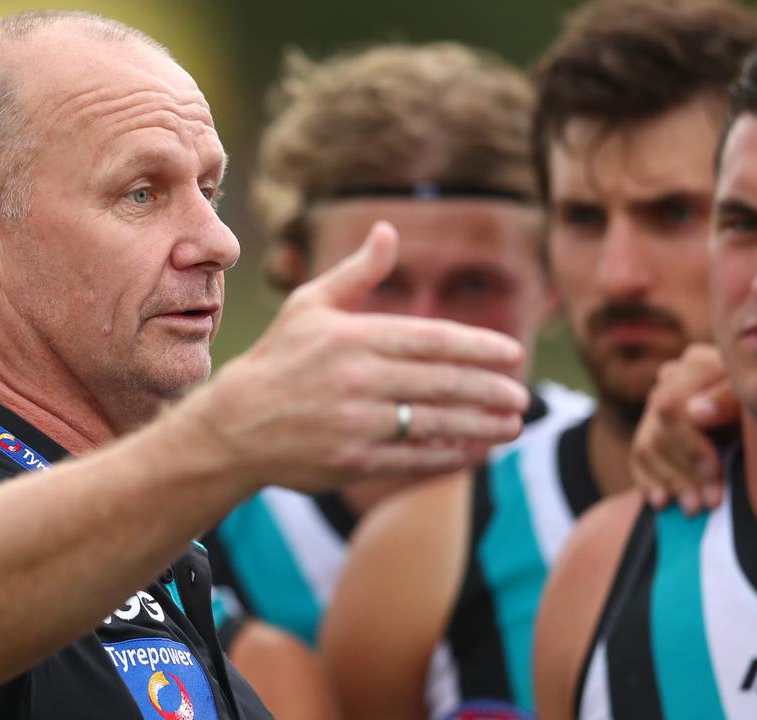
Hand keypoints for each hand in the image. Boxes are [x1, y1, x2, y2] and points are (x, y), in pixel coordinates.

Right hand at [180, 222, 528, 492]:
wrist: (234, 427)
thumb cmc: (278, 360)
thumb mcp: (309, 306)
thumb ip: (357, 273)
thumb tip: (388, 229)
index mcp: (353, 338)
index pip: (431, 340)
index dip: (478, 347)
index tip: (512, 353)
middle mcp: (357, 380)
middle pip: (441, 383)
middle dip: (489, 389)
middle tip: (523, 394)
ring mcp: (355, 423)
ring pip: (434, 423)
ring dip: (481, 425)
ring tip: (513, 425)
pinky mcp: (352, 461)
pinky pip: (413, 458)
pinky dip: (449, 456)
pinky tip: (476, 452)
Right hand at [631, 343, 738, 514]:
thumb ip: (729, 401)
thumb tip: (696, 412)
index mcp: (698, 363)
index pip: (672, 407)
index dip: (690, 446)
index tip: (713, 475)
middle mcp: (672, 377)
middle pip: (660, 430)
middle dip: (684, 470)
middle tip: (709, 503)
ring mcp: (658, 402)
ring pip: (647, 446)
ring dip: (671, 482)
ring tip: (694, 509)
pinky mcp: (651, 427)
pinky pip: (639, 457)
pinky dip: (650, 482)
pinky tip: (663, 502)